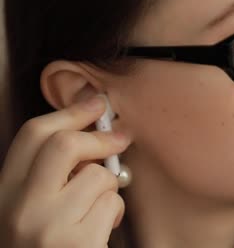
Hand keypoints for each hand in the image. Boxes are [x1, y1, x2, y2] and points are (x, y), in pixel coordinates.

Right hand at [0, 95, 130, 246]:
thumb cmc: (46, 244)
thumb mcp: (35, 207)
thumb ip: (52, 174)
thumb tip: (93, 130)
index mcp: (4, 194)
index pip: (33, 136)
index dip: (69, 112)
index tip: (95, 102)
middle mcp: (19, 208)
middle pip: (65, 144)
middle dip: (99, 136)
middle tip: (121, 136)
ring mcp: (47, 227)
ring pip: (98, 177)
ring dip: (109, 188)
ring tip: (96, 210)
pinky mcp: (77, 243)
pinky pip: (112, 205)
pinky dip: (114, 212)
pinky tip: (100, 230)